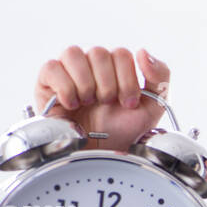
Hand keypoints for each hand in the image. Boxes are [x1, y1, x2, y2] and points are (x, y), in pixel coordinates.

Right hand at [33, 46, 169, 150]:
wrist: (101, 154)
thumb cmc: (123, 131)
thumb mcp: (153, 107)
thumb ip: (159, 76)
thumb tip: (143, 52)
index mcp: (115, 68)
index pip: (121, 53)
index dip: (127, 80)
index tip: (128, 103)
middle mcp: (91, 66)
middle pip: (99, 53)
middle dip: (109, 85)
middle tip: (107, 105)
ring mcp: (68, 71)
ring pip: (74, 53)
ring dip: (87, 84)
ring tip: (89, 103)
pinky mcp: (47, 82)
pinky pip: (52, 67)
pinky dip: (65, 88)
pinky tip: (73, 105)